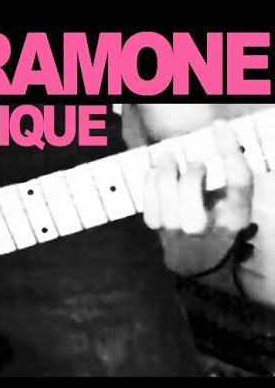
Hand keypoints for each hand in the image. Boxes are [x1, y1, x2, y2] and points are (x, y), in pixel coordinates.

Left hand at [143, 121, 253, 276]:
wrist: (199, 259)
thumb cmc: (217, 220)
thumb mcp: (232, 202)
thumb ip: (226, 177)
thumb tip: (213, 137)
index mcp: (236, 218)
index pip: (239, 184)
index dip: (229, 152)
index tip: (220, 128)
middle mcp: (209, 231)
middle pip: (197, 210)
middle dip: (191, 179)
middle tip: (194, 161)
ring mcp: (180, 235)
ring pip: (171, 211)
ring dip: (165, 178)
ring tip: (167, 157)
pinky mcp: (159, 231)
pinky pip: (151, 210)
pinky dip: (149, 187)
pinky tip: (153, 172)